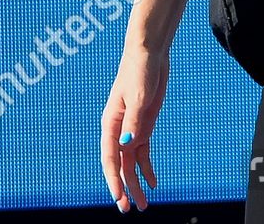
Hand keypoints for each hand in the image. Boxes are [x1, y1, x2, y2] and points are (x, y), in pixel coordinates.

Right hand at [101, 48, 169, 212]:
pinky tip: (153, 182)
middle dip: (124, 188)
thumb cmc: (140, 70)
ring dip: (136, 182)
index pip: (110, 158)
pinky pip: (142, 153)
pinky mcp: (143, 125)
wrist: (149, 53)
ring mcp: (131, 128)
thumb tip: (128, 145)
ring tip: (143, 204)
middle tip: (128, 210)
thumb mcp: (139, 95)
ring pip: (131, 162)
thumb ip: (135, 121)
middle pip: (119, 165)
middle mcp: (118, 129)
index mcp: (111, 123)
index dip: (113, 179)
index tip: (119, 197)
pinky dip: (147, 168)